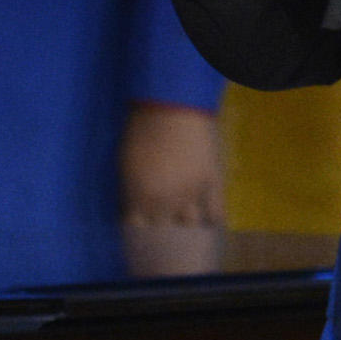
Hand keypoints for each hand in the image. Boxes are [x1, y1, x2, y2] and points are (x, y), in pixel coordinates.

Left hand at [120, 101, 226, 227]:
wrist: (171, 110)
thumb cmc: (140, 131)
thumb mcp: (125, 162)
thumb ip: (129, 187)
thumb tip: (131, 202)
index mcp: (139, 198)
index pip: (136, 228)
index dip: (137, 227)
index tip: (138, 226)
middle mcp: (165, 203)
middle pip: (163, 230)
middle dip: (160, 228)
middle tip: (161, 225)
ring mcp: (191, 195)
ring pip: (189, 223)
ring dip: (185, 223)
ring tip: (185, 223)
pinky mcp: (211, 183)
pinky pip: (215, 211)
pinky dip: (214, 219)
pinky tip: (212, 223)